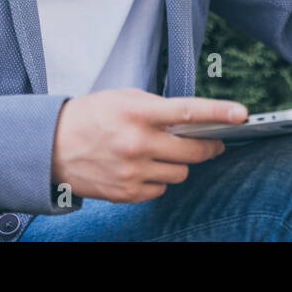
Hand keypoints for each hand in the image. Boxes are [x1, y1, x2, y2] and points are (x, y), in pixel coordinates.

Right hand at [50, 89, 246, 203]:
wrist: (50, 146)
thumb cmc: (91, 116)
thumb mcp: (124, 99)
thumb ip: (158, 108)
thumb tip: (192, 121)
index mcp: (138, 113)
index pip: (188, 112)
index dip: (219, 112)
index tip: (242, 114)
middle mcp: (137, 143)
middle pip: (193, 152)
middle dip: (208, 147)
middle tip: (212, 142)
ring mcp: (132, 171)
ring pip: (181, 173)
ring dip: (178, 164)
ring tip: (160, 153)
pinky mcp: (126, 192)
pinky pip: (161, 189)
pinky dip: (158, 179)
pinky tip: (142, 168)